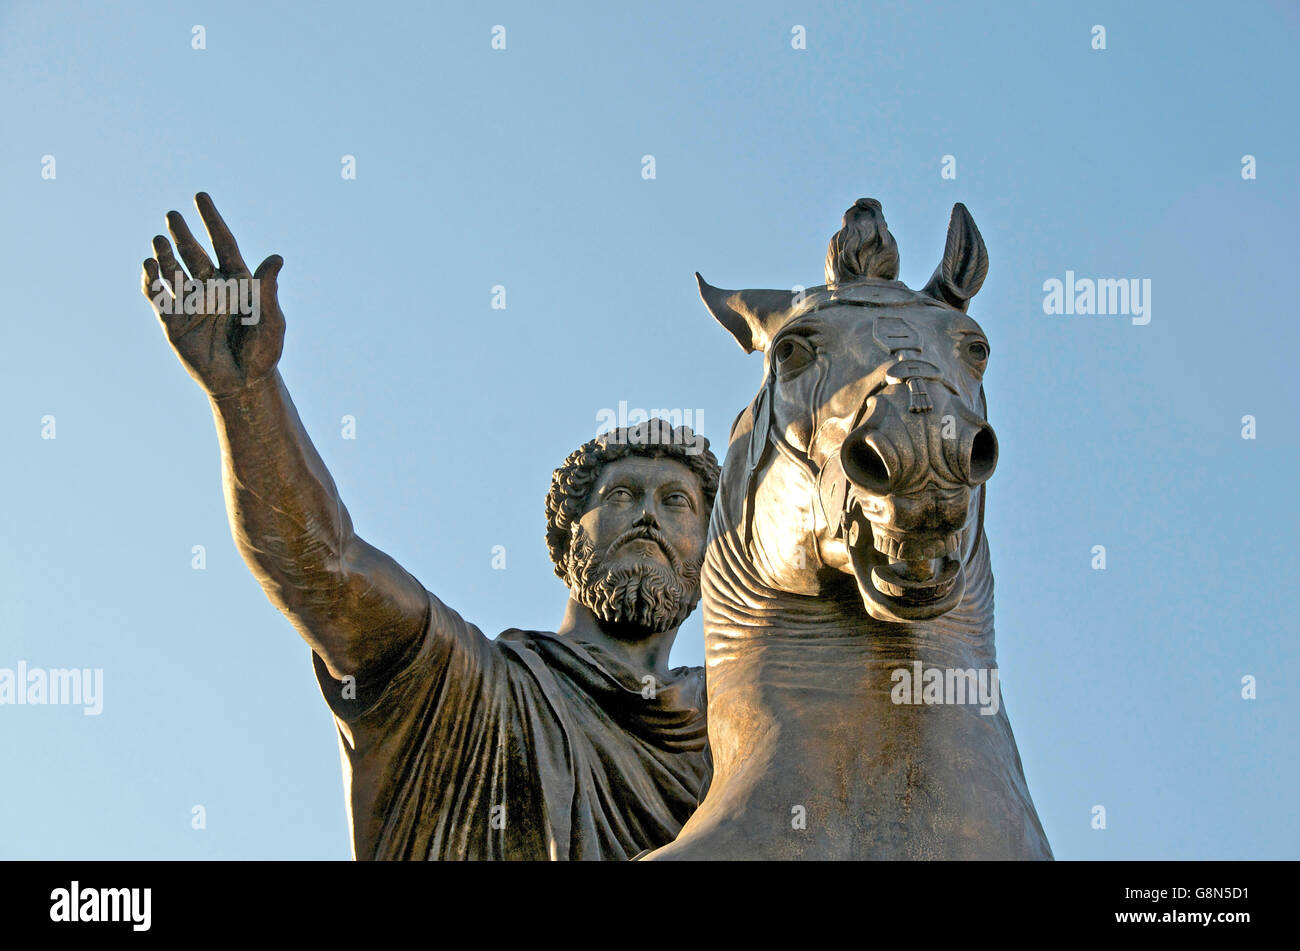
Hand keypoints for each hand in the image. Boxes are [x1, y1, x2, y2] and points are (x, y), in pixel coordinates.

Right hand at [142, 192, 285, 397]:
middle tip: (173, 215)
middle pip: (194, 253)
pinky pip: (157, 296)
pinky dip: (151, 280)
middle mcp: (212, 287)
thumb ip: (268, 290)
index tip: (200, 196)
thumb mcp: (271, 320)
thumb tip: (277, 258)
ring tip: (159, 241)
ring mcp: (191, 303)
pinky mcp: (173, 322)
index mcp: (237, 282)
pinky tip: (149, 266)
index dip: (212, 220)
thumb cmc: (263, 352)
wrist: (242, 383)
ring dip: (165, 255)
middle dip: (183, 234)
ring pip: (173, 271)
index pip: (223, 243)